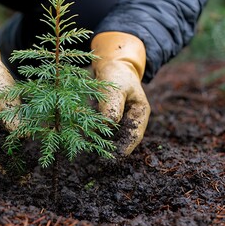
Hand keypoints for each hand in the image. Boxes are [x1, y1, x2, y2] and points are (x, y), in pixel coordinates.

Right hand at [0, 15, 19, 171]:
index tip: (17, 176)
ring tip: (25, 167)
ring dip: (8, 152)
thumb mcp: (1, 91)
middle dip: (8, 161)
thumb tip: (22, 136)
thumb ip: (11, 114)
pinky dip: (6, 139)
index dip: (4, 162)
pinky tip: (18, 148)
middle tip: (26, 177)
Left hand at [91, 32, 149, 155]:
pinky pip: (101, 130)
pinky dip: (94, 135)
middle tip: (100, 160)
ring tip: (91, 154)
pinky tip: (84, 141)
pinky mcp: (106, 119)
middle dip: (112, 149)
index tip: (115, 157)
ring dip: (102, 144)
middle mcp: (130, 119)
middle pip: (122, 139)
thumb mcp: (116, 87)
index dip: (125, 147)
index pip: (134, 134)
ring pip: (111, 136)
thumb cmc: (116, 73)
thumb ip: (113, 105)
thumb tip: (108, 124)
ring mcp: (119, 120)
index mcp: (140, 112)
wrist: (109, 64)